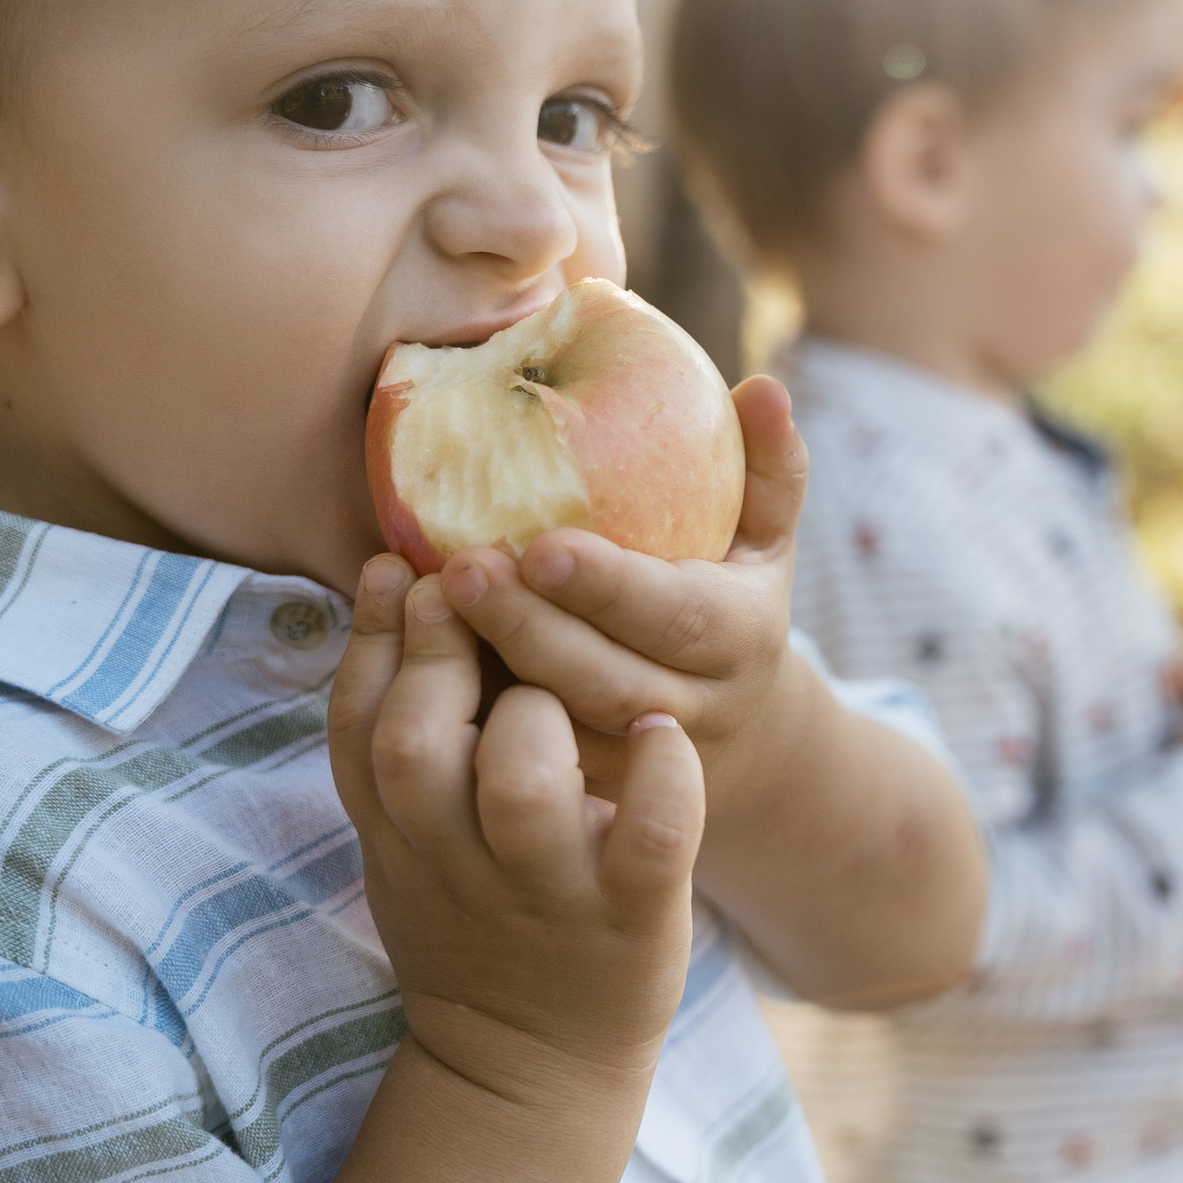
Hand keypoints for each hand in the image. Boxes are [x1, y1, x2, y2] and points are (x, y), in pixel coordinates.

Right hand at [326, 555, 703, 1103]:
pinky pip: (653, 834)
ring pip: (525, 783)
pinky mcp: (633, 916)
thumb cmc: (475, 915)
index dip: (369, 639)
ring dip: (540, 714)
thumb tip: (396, 580)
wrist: (531, 1066)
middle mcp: (461, 862)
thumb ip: (396, 733)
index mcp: (400, 836)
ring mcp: (547, 890)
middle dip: (444, 654)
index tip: (398, 565)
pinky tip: (664, 734)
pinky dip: (665, 775)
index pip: (357, 727)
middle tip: (480, 586)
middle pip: (418, 744)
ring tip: (568, 683)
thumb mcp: (406, 840)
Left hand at [431, 375, 822, 836]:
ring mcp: (628, 763)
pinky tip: (412, 662)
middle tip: (457, 569)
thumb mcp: (768, 543)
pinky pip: (517, 766)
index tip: (540, 545)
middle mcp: (690, 710)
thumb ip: (769, 468)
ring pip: (556, 736)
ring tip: (425, 608)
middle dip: (529, 629)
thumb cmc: (735, 604)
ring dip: (488, 675)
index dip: (609, 587)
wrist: (739, 741)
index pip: (677, 616)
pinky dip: (467, 721)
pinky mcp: (576, 795)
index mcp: (739, 639)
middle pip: (604, 682)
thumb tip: (765, 387)